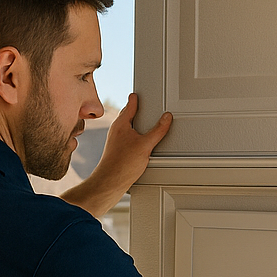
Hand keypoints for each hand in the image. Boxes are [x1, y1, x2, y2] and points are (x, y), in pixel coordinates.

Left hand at [61, 94, 172, 217]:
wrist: (110, 182)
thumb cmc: (122, 164)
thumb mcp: (146, 145)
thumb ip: (158, 130)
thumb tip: (166, 118)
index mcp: (121, 124)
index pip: (130, 105)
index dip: (136, 98)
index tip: (138, 93)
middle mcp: (116, 130)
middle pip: (128, 115)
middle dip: (136, 111)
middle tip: (144, 106)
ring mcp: (116, 141)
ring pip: (128, 128)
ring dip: (136, 125)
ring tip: (146, 124)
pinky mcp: (117, 151)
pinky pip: (128, 138)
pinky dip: (135, 136)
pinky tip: (141, 144)